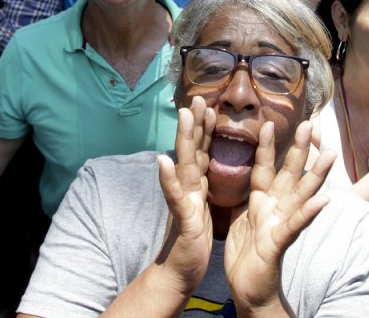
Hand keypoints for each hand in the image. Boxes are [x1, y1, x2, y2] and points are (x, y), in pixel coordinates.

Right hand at [155, 96, 216, 294]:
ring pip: (184, 165)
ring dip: (183, 138)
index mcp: (196, 186)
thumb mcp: (201, 207)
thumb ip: (199, 184)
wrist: (181, 272)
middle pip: (191, 150)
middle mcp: (187, 188)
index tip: (207, 103)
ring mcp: (182, 201)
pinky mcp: (182, 219)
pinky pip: (175, 196)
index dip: (204, 128)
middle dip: (194, 124)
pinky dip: (167, 178)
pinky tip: (162, 161)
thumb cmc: (193, 240)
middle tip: (195, 97)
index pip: (201, 151)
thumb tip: (199, 164)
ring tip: (183, 115)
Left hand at [225, 120, 333, 313]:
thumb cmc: (247, 258)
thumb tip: (241, 180)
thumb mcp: (241, 222)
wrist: (248, 291)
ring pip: (301, 195)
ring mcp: (280, 225)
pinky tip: (323, 201)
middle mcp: (275, 210)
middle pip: (289, 174)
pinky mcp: (279, 243)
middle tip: (310, 124)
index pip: (264, 169)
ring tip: (331, 155)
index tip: (268, 123)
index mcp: (262, 203)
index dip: (266, 147)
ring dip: (316, 175)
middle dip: (299, 150)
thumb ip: (245, 200)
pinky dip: (309, 213)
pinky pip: (295, 226)